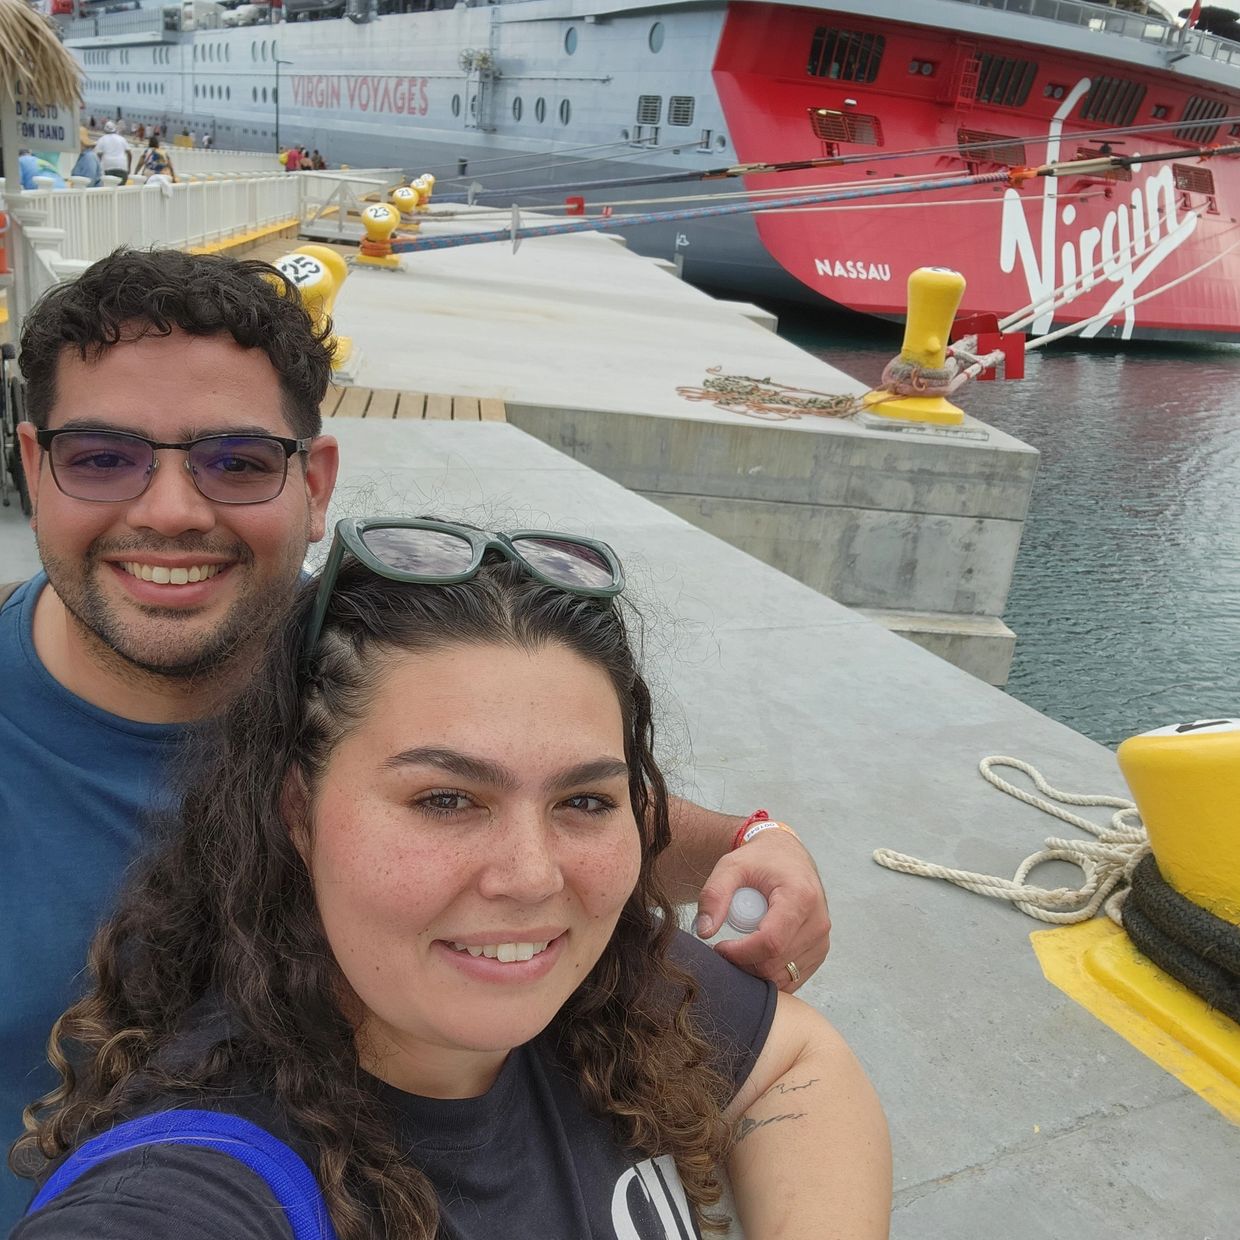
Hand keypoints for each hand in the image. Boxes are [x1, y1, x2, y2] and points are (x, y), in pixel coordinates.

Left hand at [695, 828, 829, 990]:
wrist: (788, 856)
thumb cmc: (761, 860)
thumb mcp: (731, 866)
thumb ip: (714, 895)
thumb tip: (704, 932)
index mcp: (800, 897)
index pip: (770, 942)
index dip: (740, 953)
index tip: (719, 947)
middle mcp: (818, 922)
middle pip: (775, 964)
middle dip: (743, 962)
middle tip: (725, 947)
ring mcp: (822, 940)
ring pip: (782, 976)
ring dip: (755, 969)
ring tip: (742, 944)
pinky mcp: (820, 951)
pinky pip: (791, 977)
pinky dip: (769, 972)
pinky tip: (756, 951)